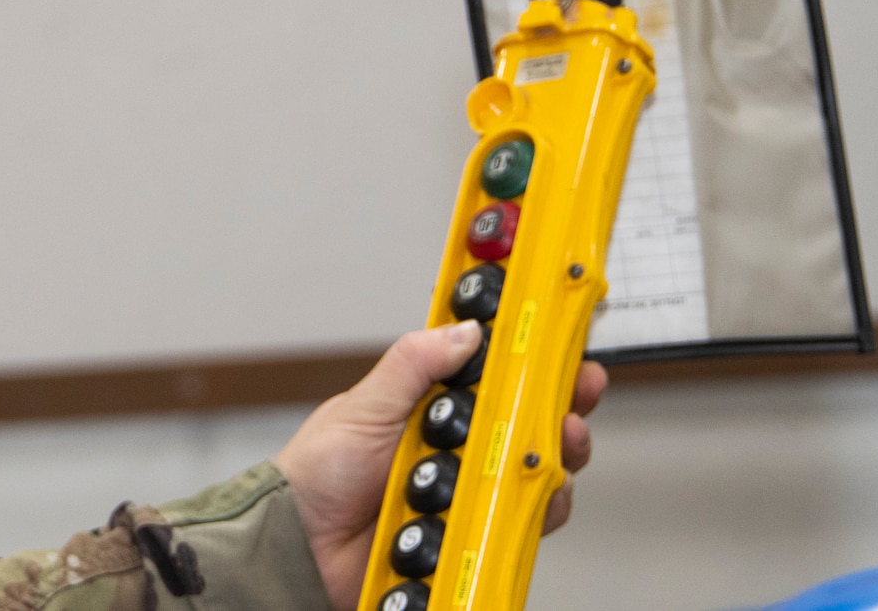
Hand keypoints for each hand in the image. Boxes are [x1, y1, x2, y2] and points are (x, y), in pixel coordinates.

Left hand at [272, 323, 606, 608]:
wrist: (299, 547)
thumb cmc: (317, 474)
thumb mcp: (362, 407)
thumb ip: (412, 366)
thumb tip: (465, 330)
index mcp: (431, 404)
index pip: (495, 373)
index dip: (532, 358)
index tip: (564, 339)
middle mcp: (458, 445)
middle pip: (529, 421)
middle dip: (562, 403)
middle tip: (578, 392)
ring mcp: (468, 489)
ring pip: (534, 471)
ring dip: (553, 457)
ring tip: (553, 447)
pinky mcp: (472, 532)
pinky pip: (518, 524)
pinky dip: (530, 512)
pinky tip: (525, 500)